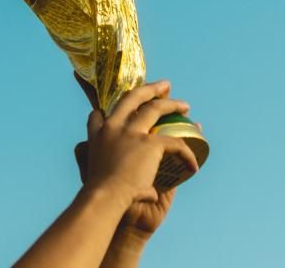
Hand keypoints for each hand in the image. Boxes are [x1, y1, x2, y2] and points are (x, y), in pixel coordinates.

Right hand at [74, 73, 196, 216]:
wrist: (104, 199)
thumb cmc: (99, 195)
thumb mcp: (91, 173)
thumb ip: (98, 166)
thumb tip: (123, 175)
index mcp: (97, 135)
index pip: (98, 115)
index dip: (107, 112)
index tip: (115, 110)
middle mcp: (112, 127)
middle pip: (132, 98)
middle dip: (150, 89)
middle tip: (164, 85)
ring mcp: (131, 132)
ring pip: (156, 108)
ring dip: (172, 105)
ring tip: (184, 105)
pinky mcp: (149, 143)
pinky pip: (175, 143)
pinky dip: (187, 153)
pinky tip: (193, 164)